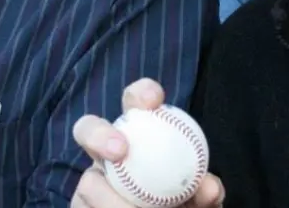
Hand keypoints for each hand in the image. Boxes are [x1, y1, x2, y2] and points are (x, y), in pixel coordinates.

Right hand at [71, 78, 223, 207]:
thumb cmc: (180, 205)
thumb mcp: (196, 198)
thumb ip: (202, 190)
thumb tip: (209, 187)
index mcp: (141, 134)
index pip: (136, 101)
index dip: (141, 92)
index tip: (153, 101)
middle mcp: (109, 153)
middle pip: (88, 128)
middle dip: (99, 134)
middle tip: (120, 151)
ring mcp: (91, 181)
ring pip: (89, 182)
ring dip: (113, 201)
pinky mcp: (79, 204)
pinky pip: (85, 207)